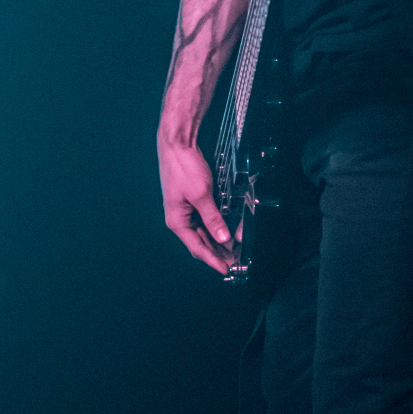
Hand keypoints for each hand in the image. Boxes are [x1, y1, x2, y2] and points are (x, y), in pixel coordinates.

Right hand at [156, 138, 235, 272]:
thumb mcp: (201, 195)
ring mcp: (186, 210)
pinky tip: (228, 231)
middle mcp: (180, 219)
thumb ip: (213, 218)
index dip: (213, 260)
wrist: (177, 144)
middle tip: (235, 261)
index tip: (226, 269)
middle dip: (217, 252)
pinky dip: (217, 227)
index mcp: (177, 221)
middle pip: (201, 243)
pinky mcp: (193, 201)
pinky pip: (206, 220)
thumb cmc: (183, 167)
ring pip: (204, 233)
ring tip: (234, 249)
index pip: (197, 248)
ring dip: (219, 241)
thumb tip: (224, 238)